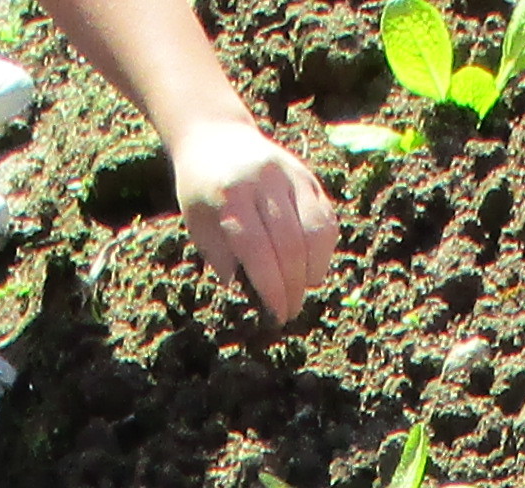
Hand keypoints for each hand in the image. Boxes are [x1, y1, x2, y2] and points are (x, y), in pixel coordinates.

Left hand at [170, 115, 337, 319]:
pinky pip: (326, 217)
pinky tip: (313, 265)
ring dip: (314, 269)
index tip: (277, 314)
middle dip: (294, 286)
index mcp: (230, 196)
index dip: (272, 289)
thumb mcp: (198, 224)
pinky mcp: (307, 175)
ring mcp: (289, 174)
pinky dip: (325, 248)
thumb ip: (221, 257)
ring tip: (304, 288)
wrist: (215, 136)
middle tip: (291, 311)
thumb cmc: (202, 190)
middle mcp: (263, 182)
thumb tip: (253, 291)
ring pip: (316, 230)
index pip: (258, 251)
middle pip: (290, 244)